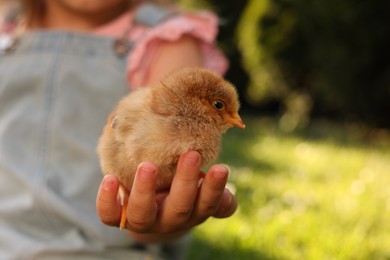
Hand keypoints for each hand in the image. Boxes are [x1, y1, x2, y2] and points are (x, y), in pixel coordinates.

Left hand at [96, 151, 236, 242]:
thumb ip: (213, 194)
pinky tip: (109, 179)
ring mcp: (143, 220)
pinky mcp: (119, 218)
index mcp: (191, 212)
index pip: (206, 204)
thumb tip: (229, 198)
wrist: (150, 211)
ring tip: (148, 166)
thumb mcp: (198, 192)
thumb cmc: (179, 191)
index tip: (221, 168)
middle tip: (191, 154)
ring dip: (146, 190)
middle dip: (186, 182)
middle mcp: (169, 220)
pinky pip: (110, 215)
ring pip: (143, 213)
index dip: (214, 189)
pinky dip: (107, 200)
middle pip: (179, 207)